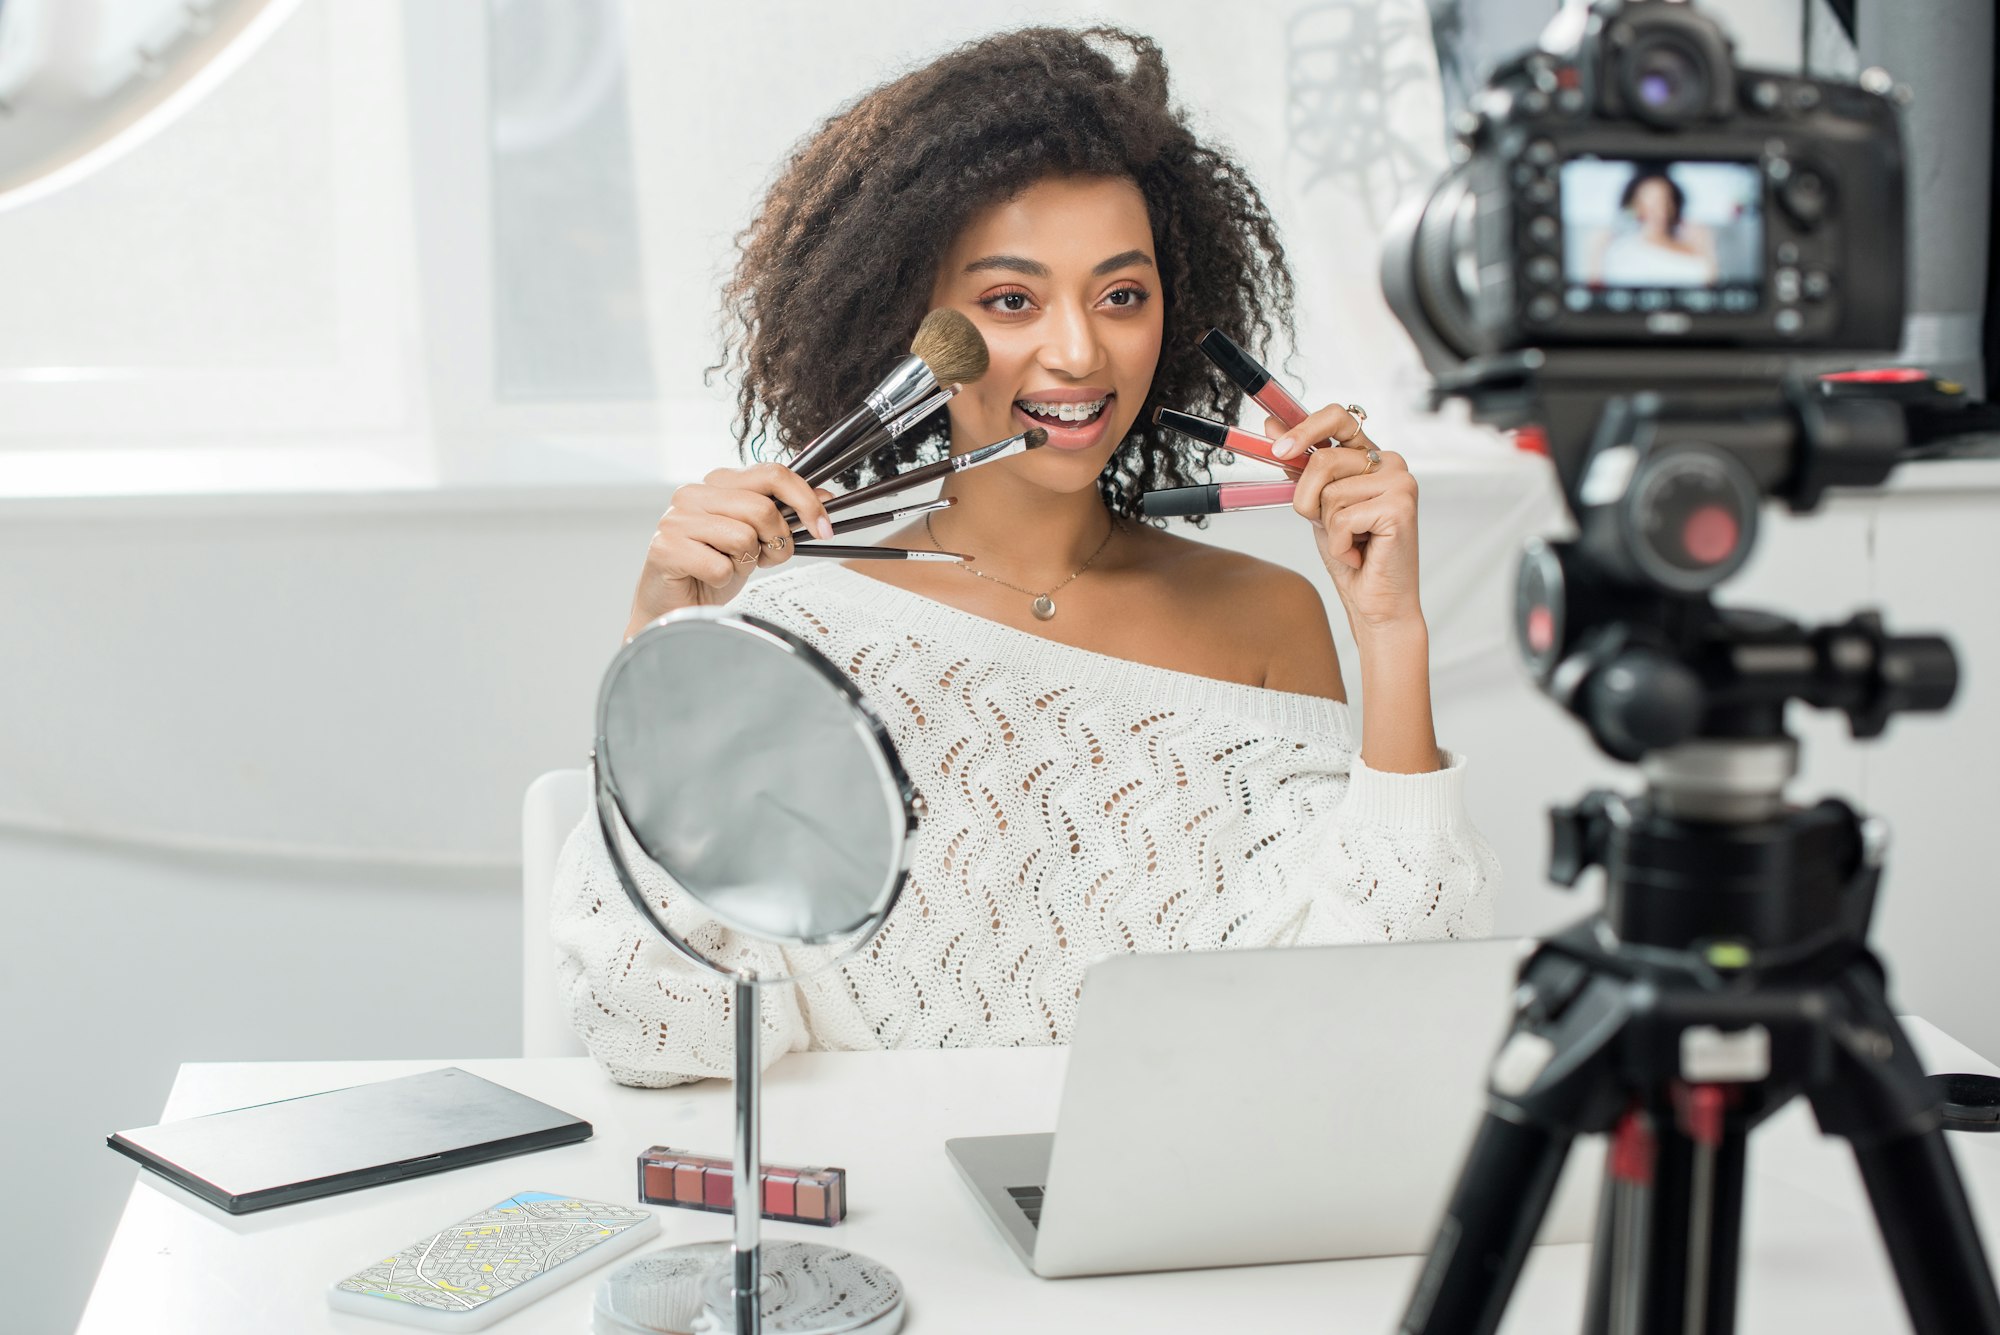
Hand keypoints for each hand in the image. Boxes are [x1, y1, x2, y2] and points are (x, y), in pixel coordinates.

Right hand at [626, 462, 834, 637]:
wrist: (676, 608)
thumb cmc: (713, 571)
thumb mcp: (759, 540)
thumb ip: (786, 515)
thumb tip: (826, 495)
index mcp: (718, 483)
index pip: (772, 473)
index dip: (805, 501)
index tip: (823, 528)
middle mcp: (693, 493)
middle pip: (762, 509)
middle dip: (777, 541)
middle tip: (765, 558)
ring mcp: (676, 519)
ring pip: (743, 537)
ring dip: (746, 562)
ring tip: (729, 566)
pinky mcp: (665, 547)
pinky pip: (721, 566)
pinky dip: (724, 581)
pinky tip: (709, 579)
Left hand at [1269, 406, 1423, 638]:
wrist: (1376, 602)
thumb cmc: (1351, 555)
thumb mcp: (1317, 504)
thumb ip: (1300, 465)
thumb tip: (1272, 424)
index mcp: (1371, 456)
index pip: (1339, 418)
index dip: (1305, 428)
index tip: (1278, 448)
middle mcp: (1390, 463)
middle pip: (1323, 461)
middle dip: (1308, 499)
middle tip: (1323, 523)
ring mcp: (1400, 482)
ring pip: (1329, 492)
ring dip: (1327, 526)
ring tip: (1351, 540)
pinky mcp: (1400, 507)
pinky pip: (1341, 517)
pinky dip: (1339, 543)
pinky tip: (1360, 552)